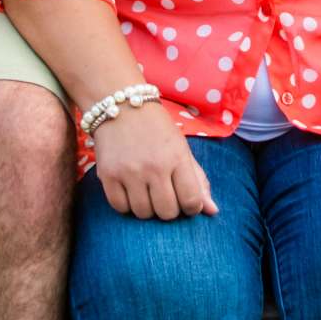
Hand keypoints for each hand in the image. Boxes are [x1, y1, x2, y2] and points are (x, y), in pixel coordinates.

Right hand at [90, 101, 218, 218]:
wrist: (122, 106)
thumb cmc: (157, 129)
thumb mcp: (182, 148)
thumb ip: (198, 180)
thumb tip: (213, 211)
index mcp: (177, 157)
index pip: (191, 201)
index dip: (192, 208)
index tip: (187, 202)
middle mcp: (154, 167)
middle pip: (167, 213)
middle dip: (169, 209)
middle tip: (165, 195)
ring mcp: (129, 172)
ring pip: (143, 213)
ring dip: (147, 208)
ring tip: (146, 191)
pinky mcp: (108, 175)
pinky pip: (120, 207)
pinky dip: (126, 205)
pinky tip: (130, 191)